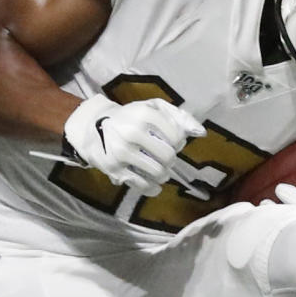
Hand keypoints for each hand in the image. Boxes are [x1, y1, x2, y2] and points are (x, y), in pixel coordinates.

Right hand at [62, 94, 204, 195]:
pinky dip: (152, 188)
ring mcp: (122, 153)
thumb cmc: (131, 117)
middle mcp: (132, 133)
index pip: (176, 137)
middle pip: (168, 157)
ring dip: (163, 174)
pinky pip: (142, 185)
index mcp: (144, 115)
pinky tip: (154, 185)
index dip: (177, 142)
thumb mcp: (153, 108)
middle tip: (165, 158)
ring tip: (160, 170)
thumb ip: (179, 117)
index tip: (170, 142)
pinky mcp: (115, 169)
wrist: (95, 127)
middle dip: (170, 160)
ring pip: (157, 172)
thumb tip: (200, 132)